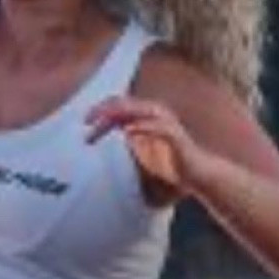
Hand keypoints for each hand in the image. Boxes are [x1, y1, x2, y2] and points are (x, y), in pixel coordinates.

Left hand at [83, 95, 210, 203]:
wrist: (194, 174)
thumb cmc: (166, 161)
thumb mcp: (139, 146)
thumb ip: (125, 134)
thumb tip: (103, 127)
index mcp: (147, 115)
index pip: (120, 106)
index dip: (101, 111)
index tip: (85, 123)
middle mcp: (156, 113)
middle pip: (126, 104)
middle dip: (104, 110)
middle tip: (86, 120)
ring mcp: (166, 122)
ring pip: (140, 110)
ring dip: (120, 114)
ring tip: (102, 120)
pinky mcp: (175, 136)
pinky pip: (157, 127)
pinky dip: (142, 127)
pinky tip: (128, 131)